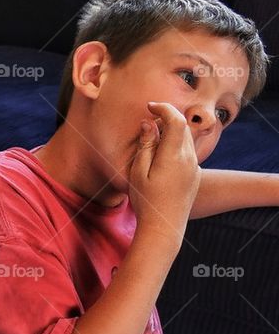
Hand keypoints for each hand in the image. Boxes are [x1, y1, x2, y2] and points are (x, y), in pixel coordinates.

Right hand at [128, 101, 199, 246]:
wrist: (164, 226)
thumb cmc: (147, 201)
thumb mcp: (138, 172)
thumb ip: (145, 146)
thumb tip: (150, 124)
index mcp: (174, 156)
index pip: (176, 120)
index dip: (164, 108)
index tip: (150, 106)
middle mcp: (188, 159)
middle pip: (183, 127)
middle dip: (167, 118)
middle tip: (149, 121)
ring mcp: (194, 167)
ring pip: (186, 138)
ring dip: (172, 131)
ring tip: (152, 139)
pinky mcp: (194, 174)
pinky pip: (187, 152)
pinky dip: (175, 145)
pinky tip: (160, 157)